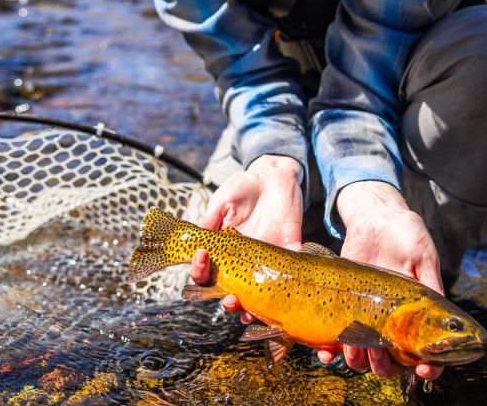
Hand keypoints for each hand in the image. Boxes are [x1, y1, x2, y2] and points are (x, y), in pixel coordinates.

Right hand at [189, 154, 303, 319]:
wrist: (273, 175)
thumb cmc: (244, 187)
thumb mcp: (223, 200)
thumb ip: (210, 220)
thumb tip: (195, 243)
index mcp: (222, 251)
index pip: (206, 272)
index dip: (200, 271)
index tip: (202, 257)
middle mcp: (243, 262)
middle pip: (232, 292)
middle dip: (228, 302)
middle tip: (229, 299)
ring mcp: (266, 260)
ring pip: (259, 293)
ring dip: (253, 307)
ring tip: (248, 310)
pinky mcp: (289, 251)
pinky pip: (291, 274)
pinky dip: (287, 286)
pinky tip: (281, 291)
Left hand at [316, 181, 443, 381]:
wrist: (376, 217)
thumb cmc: (406, 235)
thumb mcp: (423, 257)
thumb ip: (430, 285)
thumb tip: (441, 317)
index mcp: (417, 316)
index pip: (426, 355)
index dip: (427, 367)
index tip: (422, 367)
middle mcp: (392, 324)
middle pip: (390, 365)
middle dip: (385, 366)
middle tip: (381, 349)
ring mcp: (366, 318)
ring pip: (362, 358)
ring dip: (359, 360)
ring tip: (354, 345)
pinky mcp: (343, 308)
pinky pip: (335, 338)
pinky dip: (329, 351)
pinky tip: (326, 350)